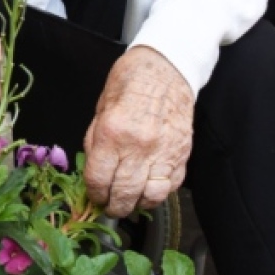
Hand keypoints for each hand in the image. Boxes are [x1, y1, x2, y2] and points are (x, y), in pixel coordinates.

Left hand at [83, 46, 193, 217]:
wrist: (167, 67)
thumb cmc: (131, 82)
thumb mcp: (101, 109)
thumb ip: (96, 142)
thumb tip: (93, 171)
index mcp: (112, 134)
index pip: (99, 180)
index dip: (94, 194)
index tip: (95, 196)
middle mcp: (139, 146)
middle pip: (124, 194)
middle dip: (114, 206)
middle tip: (110, 206)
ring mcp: (163, 152)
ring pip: (150, 197)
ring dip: (137, 205)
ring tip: (130, 202)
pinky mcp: (182, 154)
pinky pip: (170, 186)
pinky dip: (159, 194)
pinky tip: (149, 190)